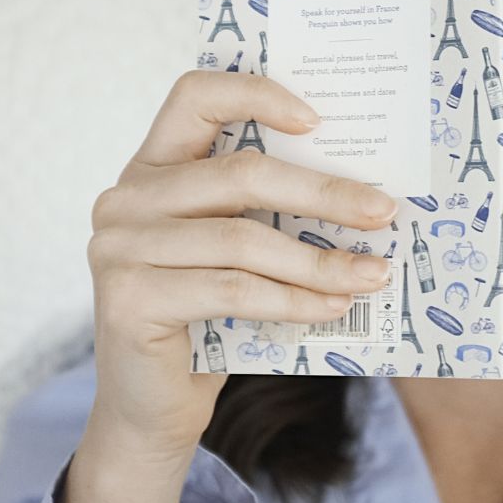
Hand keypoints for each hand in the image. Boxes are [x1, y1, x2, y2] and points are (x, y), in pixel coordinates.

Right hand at [86, 70, 400, 460]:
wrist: (151, 408)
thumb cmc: (205, 321)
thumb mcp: (233, 250)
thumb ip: (264, 212)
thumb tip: (363, 194)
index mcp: (151, 168)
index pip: (195, 96)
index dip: (256, 93)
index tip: (319, 121)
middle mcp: (126, 198)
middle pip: (239, 174)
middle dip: (323, 193)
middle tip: (383, 212)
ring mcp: (119, 247)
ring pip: (243, 239)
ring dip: (319, 260)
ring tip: (372, 274)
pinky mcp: (128, 298)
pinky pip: (232, 290)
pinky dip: (293, 300)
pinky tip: (333, 307)